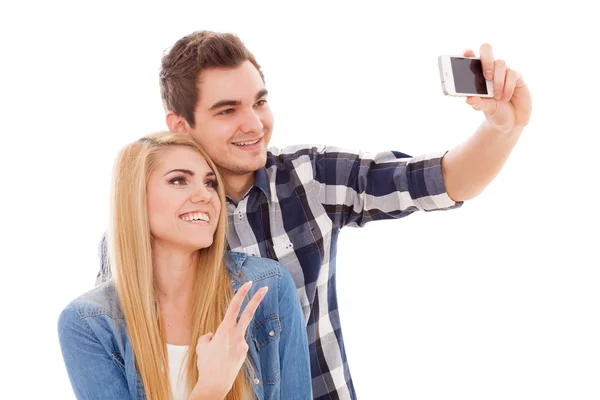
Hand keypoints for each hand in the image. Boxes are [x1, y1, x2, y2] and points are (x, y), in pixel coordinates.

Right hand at [191, 281, 267, 398]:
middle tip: (265, 288)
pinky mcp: (244, 352)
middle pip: (248, 313)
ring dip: (226, 340)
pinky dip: (227, 349)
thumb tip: (212, 335)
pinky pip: (234, 345)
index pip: (234, 306)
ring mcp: (242, 343)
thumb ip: (208, 336)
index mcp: (225, 329)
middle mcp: (236, 334)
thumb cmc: (207, 364)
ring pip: (235, 334)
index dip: (241, 293)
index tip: (249, 283)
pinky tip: (222, 359)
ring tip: (217, 356)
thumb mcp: (201, 347)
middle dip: (257, 299)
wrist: (215, 384)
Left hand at [464, 44, 531, 133]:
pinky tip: (505, 97)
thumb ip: (477, 103)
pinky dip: (508, 86)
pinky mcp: (516, 76)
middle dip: (486, 60)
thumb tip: (468, 99)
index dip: (467, 53)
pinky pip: (512, 74)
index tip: (467, 54)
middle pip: (486, 50)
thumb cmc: (495, 112)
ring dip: (498, 82)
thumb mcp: (484, 108)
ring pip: (500, 63)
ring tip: (497, 97)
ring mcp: (503, 71)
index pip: (471, 58)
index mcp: (477, 75)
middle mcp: (490, 69)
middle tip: (486, 76)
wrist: (512, 121)